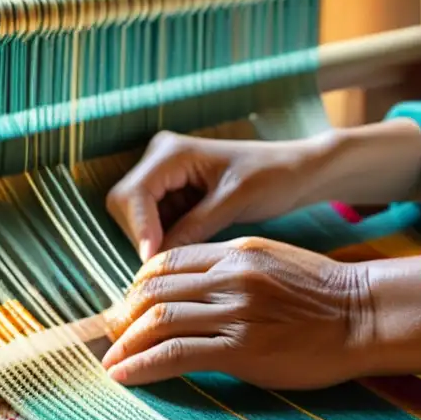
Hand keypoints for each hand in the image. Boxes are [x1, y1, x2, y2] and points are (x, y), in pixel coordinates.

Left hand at [101, 237, 371, 387]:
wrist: (366, 316)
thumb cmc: (327, 296)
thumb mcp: (276, 264)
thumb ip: (235, 270)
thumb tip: (198, 289)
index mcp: (237, 252)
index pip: (167, 261)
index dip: (137, 286)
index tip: (128, 307)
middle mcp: (230, 276)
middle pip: (154, 290)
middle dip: (123, 316)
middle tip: (110, 336)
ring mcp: (235, 311)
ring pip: (158, 321)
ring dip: (125, 344)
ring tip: (111, 362)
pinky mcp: (242, 348)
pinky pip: (176, 354)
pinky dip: (141, 366)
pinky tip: (124, 376)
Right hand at [106, 131, 326, 261]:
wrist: (295, 173)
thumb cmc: (272, 178)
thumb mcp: (233, 203)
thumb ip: (194, 228)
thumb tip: (156, 260)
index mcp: (172, 152)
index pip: (132, 195)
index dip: (139, 230)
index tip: (152, 262)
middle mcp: (160, 159)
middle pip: (125, 207)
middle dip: (142, 238)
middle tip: (171, 267)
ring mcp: (164, 178)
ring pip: (136, 220)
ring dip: (155, 242)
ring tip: (188, 258)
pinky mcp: (173, 196)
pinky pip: (155, 225)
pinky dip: (166, 241)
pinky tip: (191, 251)